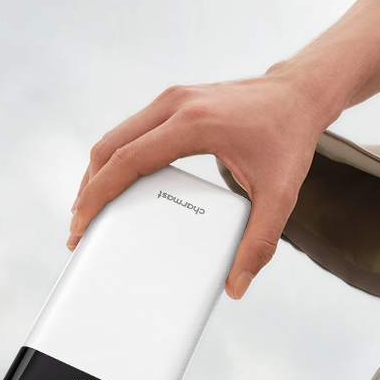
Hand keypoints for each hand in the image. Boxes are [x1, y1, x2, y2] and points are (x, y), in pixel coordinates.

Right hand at [67, 73, 337, 299]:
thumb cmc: (290, 139)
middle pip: (110, 146)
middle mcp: (175, 104)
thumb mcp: (281, 194)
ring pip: (116, 136)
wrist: (299, 94)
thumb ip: (260, 241)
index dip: (98, 194)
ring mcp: (172, 99)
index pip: (128, 159)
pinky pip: (132, 131)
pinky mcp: (174, 101)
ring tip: (92, 211)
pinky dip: (116, 159)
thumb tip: (238, 285)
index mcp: (194, 123)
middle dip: (88, 189)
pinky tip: (117, 185)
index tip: (82, 223)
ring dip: (98, 173)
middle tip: (79, 228)